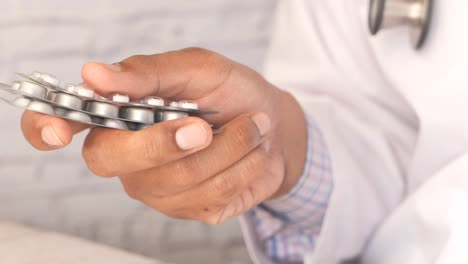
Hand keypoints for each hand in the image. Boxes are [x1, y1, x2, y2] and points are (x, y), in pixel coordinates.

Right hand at [21, 48, 307, 223]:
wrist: (272, 124)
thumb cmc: (230, 91)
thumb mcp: (197, 68)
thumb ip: (149, 73)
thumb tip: (94, 74)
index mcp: (118, 114)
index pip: (62, 123)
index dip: (47, 128)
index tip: (59, 132)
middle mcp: (127, 155)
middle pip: (118, 160)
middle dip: (168, 141)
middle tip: (206, 125)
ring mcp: (156, 188)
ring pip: (180, 177)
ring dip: (230, 146)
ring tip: (251, 127)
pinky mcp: (190, 209)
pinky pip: (213, 194)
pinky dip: (244, 166)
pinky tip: (251, 152)